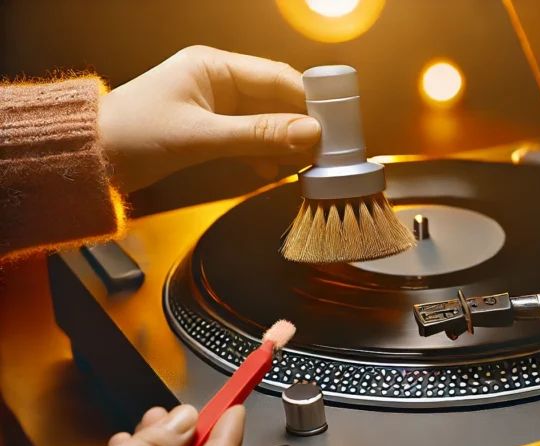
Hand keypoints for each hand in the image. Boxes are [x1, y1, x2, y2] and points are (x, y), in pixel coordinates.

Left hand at [98, 45, 319, 192]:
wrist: (89, 159)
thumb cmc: (132, 136)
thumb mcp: (201, 138)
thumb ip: (259, 135)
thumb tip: (310, 133)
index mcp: (213, 66)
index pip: (278, 77)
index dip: (310, 101)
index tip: (335, 126)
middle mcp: (217, 80)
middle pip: (276, 99)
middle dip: (300, 125)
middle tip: (324, 152)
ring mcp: (214, 105)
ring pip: (265, 121)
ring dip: (283, 143)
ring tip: (301, 166)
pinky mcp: (209, 128)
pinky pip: (249, 137)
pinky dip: (263, 154)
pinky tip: (271, 171)